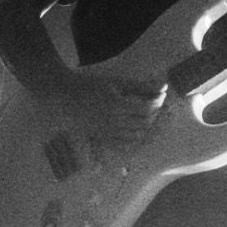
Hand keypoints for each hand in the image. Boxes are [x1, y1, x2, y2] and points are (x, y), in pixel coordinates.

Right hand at [41, 68, 165, 145]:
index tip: (161, 96)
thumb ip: (140, 86)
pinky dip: (135, 140)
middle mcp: (113, 122)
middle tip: (159, 106)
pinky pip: (123, 145)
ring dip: (148, 128)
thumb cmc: (90, 85)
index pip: (146, 109)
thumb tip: (162, 87)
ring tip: (151, 117)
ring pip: (136, 136)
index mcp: (116, 105)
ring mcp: (107, 133)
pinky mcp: (101, 138)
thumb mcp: (116, 81)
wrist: (64, 96)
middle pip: (144, 123)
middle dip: (155, 115)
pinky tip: (139, 133)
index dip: (157, 103)